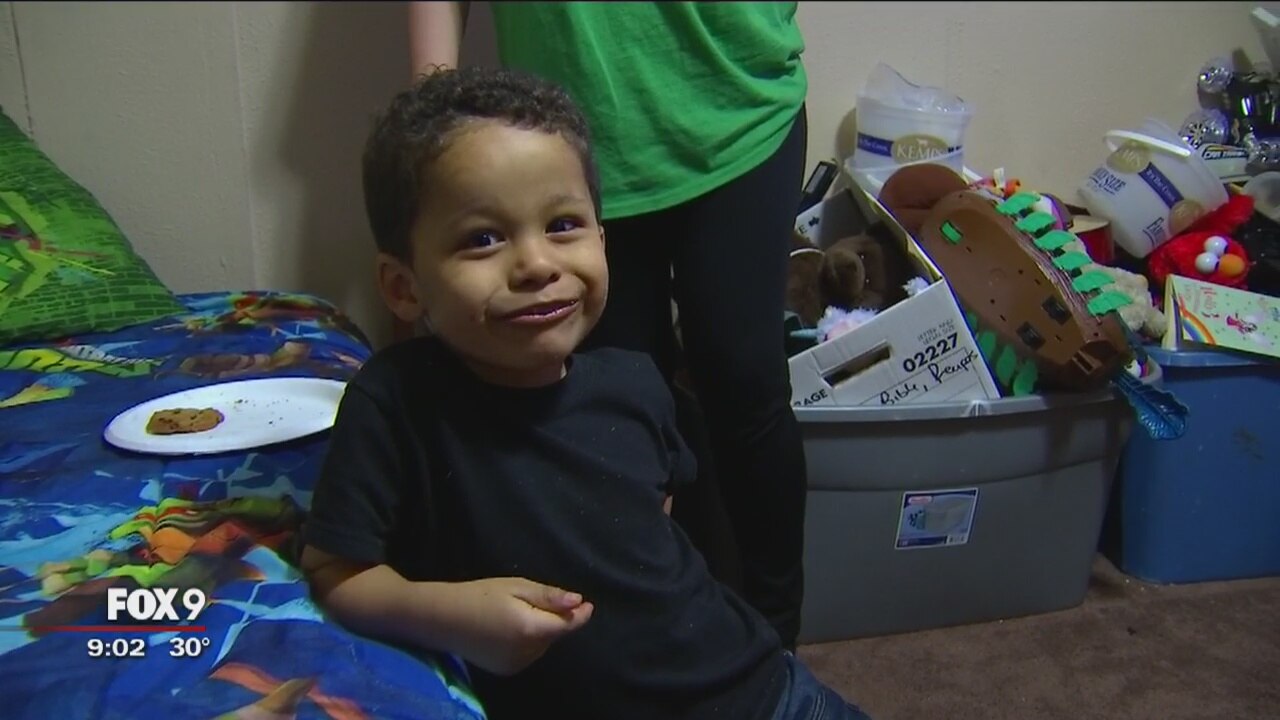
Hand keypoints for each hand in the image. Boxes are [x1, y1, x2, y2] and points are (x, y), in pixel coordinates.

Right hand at [446, 577, 593, 675]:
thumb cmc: (479, 595)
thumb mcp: (516, 587)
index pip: (565, 626)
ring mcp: (516, 665)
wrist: (443, 619)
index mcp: (530, 629)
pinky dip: (527, 642)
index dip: (580, 616)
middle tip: (533, 600)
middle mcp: (526, 653)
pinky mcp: (506, 670)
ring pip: (541, 645)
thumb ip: (549, 597)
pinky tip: (508, 629)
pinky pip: (528, 654)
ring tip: (516, 612)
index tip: (588, 605)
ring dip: (540, 631)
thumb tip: (578, 601)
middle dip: (553, 619)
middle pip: (553, 635)